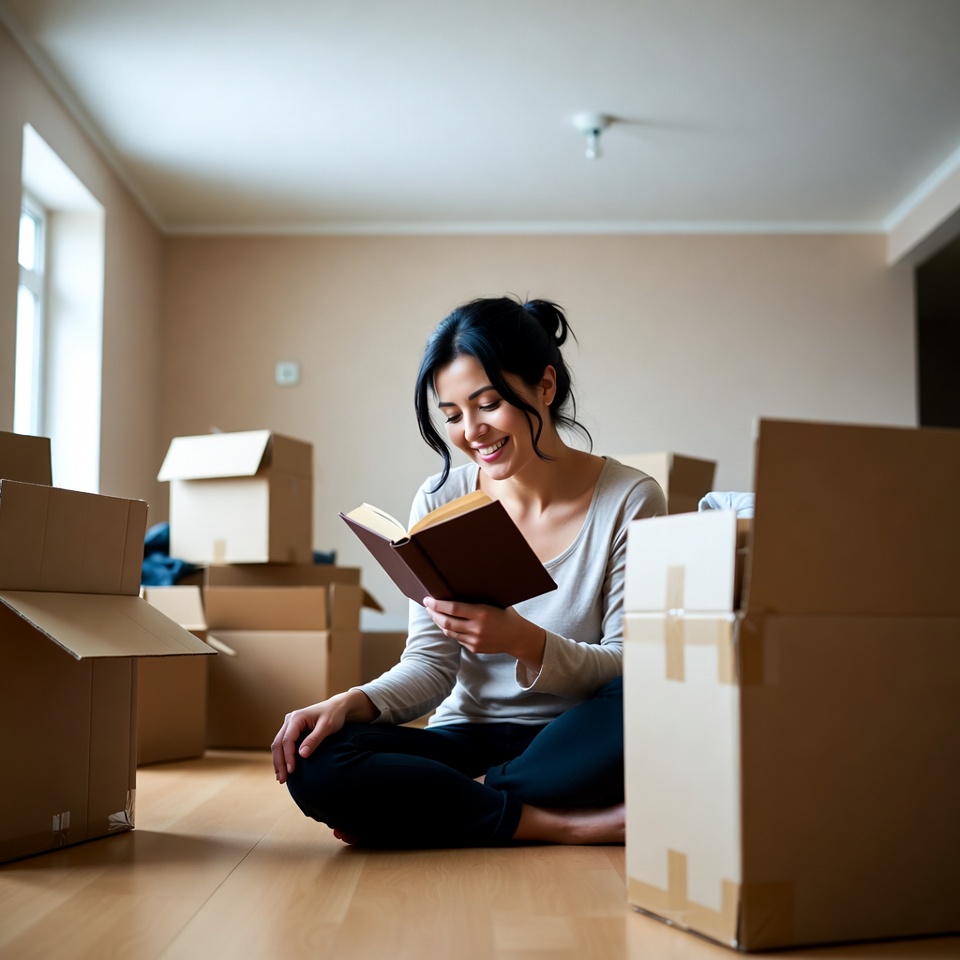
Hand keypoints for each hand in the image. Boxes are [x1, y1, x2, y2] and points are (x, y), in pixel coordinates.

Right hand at [271, 689, 377, 783]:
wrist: (337, 707)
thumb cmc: (334, 715)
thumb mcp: (327, 727)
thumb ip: (314, 739)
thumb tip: (302, 755)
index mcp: (296, 717)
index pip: (287, 740)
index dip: (288, 757)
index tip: (292, 771)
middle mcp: (290, 720)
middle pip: (278, 743)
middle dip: (279, 762)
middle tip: (283, 780)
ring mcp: (289, 724)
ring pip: (278, 745)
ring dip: (279, 761)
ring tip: (281, 778)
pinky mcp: (292, 730)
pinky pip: (283, 744)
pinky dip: (282, 756)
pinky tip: (284, 768)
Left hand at [423, 597, 545, 671]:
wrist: (517, 636)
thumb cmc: (505, 615)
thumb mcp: (494, 602)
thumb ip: (476, 601)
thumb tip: (455, 590)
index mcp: (482, 613)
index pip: (453, 609)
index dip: (438, 604)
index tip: (428, 599)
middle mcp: (477, 628)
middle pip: (447, 621)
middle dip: (433, 613)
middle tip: (427, 606)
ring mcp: (475, 640)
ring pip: (449, 632)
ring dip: (439, 622)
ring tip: (434, 614)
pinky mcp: (474, 648)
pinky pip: (457, 639)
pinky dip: (450, 631)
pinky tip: (447, 624)